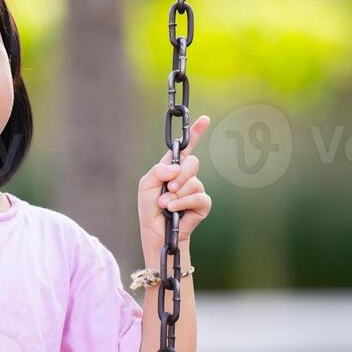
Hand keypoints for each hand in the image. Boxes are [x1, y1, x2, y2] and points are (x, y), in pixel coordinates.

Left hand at [138, 114, 211, 256]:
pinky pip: (198, 196)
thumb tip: (175, 167)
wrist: (156, 232)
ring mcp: (196, 189)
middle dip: (179, 175)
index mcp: (173, 168)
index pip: (186, 148)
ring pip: (193, 181)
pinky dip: (183, 202)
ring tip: (165, 205)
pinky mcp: (203, 204)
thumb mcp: (146, 185)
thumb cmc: (150, 208)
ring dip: (176, 194)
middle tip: (168, 188)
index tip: (205, 119)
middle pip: (192, 162)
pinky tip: (173, 210)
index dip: (196, 133)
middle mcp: (186, 176)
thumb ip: (158, 171)